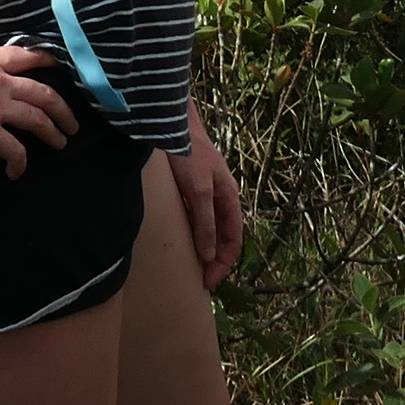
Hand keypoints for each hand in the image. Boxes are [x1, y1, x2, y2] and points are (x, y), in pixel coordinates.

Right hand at [0, 46, 75, 174]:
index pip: (23, 56)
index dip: (44, 61)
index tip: (56, 65)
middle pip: (43, 92)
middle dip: (61, 107)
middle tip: (72, 122)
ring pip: (39, 118)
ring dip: (54, 131)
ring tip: (62, 143)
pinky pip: (15, 150)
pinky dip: (21, 163)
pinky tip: (17, 173)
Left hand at [174, 111, 244, 289]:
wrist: (171, 121)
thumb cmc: (188, 153)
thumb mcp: (198, 191)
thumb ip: (205, 222)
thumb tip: (211, 255)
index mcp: (229, 198)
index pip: (233, 240)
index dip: (224, 264)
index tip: (208, 282)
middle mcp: (220, 196)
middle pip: (223, 235)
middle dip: (215, 260)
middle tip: (199, 280)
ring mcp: (206, 190)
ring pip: (209, 226)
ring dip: (203, 247)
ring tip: (191, 266)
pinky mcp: (190, 185)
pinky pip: (195, 216)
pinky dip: (192, 232)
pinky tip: (179, 239)